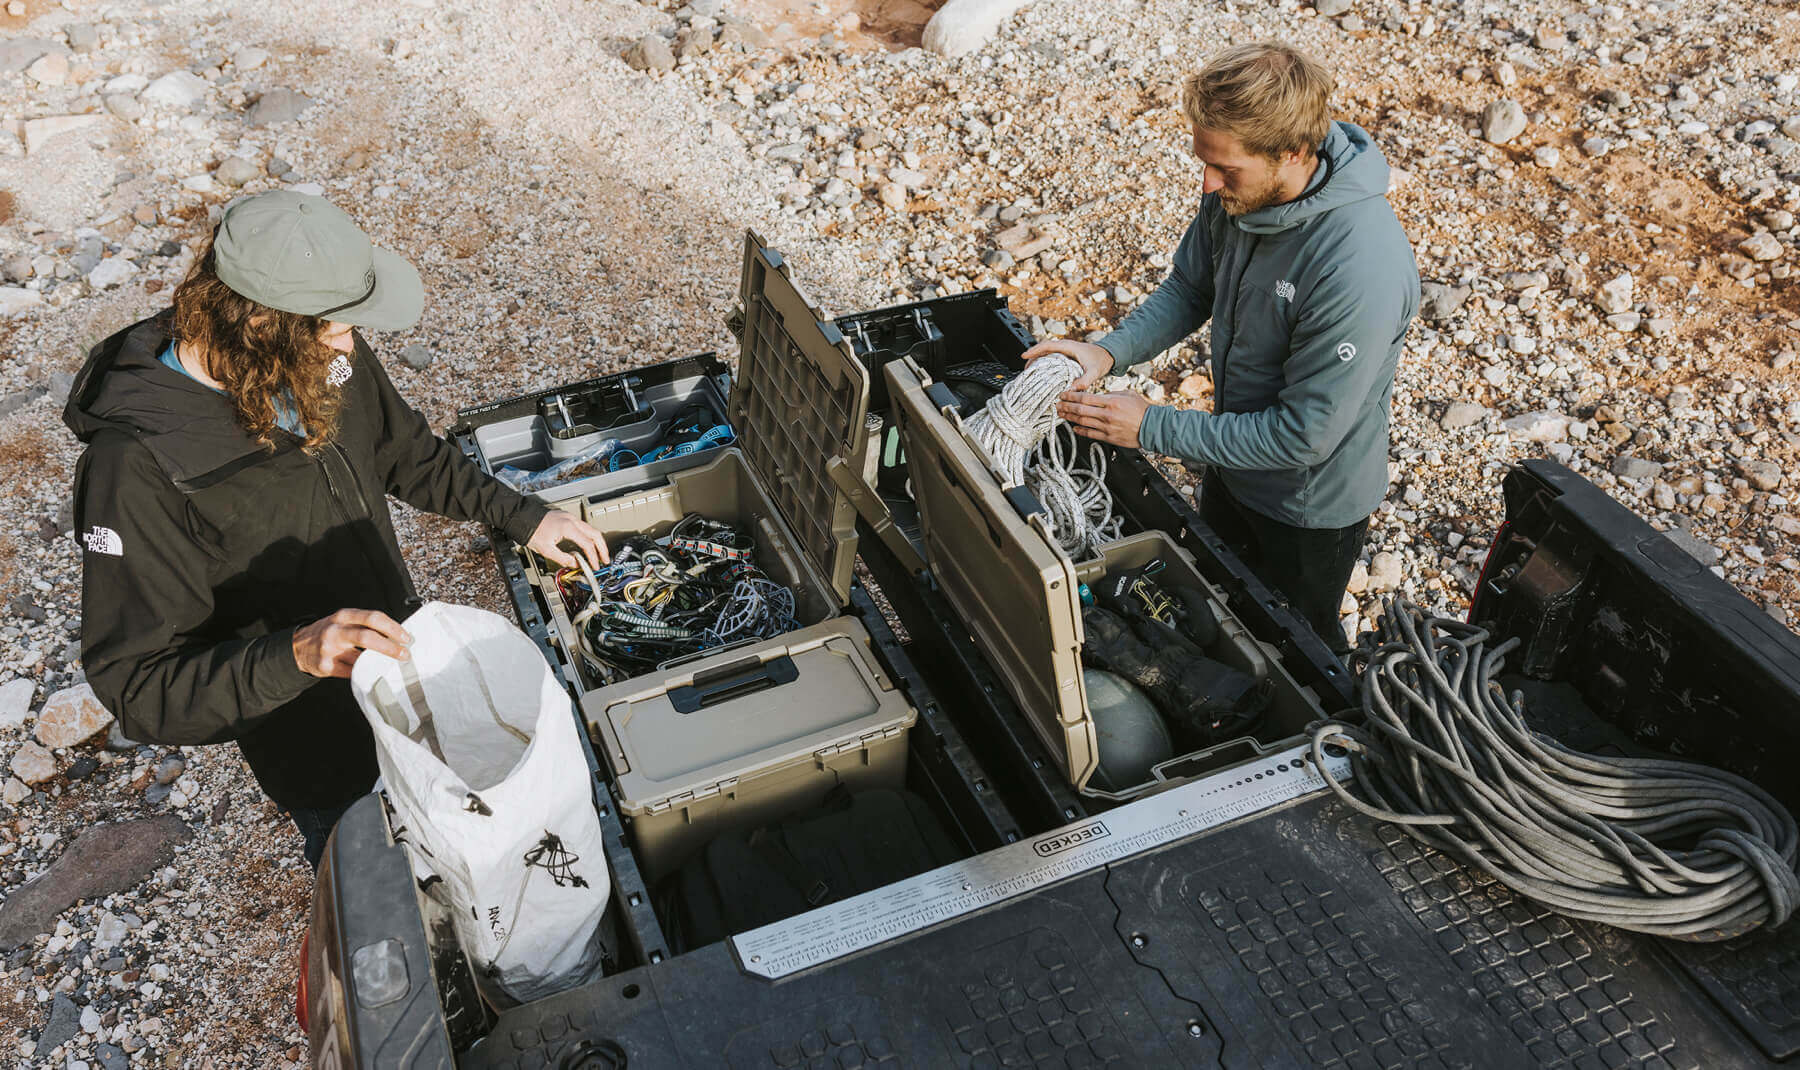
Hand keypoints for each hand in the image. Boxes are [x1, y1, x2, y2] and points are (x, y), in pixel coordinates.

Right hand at [293, 609, 411, 678]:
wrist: (298, 647)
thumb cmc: (329, 632)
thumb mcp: (343, 621)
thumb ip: (365, 625)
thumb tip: (396, 636)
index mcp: (343, 616)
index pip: (373, 618)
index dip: (392, 628)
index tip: (406, 637)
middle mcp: (335, 631)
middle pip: (367, 637)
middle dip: (390, 648)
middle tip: (404, 655)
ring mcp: (329, 650)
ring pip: (360, 658)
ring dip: (379, 663)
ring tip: (390, 664)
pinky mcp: (325, 666)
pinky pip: (351, 672)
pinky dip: (363, 673)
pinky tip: (370, 672)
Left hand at [527, 511, 609, 568]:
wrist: (522, 517)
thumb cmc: (531, 531)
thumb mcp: (546, 550)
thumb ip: (564, 559)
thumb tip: (576, 564)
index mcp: (568, 528)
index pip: (587, 544)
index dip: (593, 557)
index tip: (595, 566)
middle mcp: (572, 520)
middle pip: (595, 534)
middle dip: (602, 548)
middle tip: (605, 560)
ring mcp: (570, 518)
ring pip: (591, 529)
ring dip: (596, 542)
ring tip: (598, 554)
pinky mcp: (567, 518)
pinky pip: (583, 527)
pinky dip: (589, 537)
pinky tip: (587, 545)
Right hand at [1021, 339, 1113, 390]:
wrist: (1108, 356)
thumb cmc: (1101, 360)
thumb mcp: (1094, 372)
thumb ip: (1084, 381)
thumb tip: (1071, 390)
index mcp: (1068, 347)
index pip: (1047, 345)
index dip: (1034, 351)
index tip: (1024, 356)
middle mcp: (1064, 347)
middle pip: (1043, 350)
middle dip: (1032, 359)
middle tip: (1025, 371)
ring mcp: (1064, 351)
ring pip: (1045, 354)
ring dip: (1037, 362)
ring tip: (1030, 374)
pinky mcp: (1065, 356)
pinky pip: (1051, 358)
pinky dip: (1044, 365)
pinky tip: (1042, 374)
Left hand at [1058, 390, 1149, 449]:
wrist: (1153, 427)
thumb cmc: (1142, 410)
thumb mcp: (1127, 394)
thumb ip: (1111, 393)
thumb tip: (1098, 395)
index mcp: (1111, 401)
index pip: (1085, 398)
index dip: (1071, 396)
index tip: (1063, 394)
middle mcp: (1107, 414)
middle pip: (1080, 410)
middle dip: (1066, 407)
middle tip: (1057, 405)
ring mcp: (1107, 427)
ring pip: (1082, 422)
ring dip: (1069, 418)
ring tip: (1061, 415)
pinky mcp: (1109, 438)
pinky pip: (1090, 434)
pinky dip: (1080, 430)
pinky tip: (1074, 427)